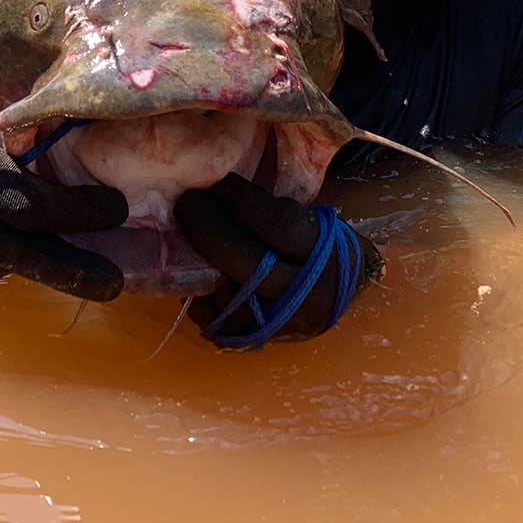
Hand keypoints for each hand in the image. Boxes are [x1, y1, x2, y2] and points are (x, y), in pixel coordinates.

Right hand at [0, 79, 126, 299]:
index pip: (29, 204)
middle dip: (70, 270)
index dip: (76, 212)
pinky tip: (16, 244)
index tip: (118, 211)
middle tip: (112, 284)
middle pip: (16, 251)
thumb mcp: (5, 128)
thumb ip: (41, 156)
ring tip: (70, 253)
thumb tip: (106, 184)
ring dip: (41, 262)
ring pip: (2, 264)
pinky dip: (7, 262)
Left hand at [173, 174, 383, 344]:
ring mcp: (280, 322)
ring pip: (228, 291)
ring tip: (185, 232)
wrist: (337, 295)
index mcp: (329, 256)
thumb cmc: (323, 245)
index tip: (220, 182)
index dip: (244, 202)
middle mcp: (306, 295)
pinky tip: (198, 270)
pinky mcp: (257, 340)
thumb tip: (223, 185)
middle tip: (188, 203)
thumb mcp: (319, 221)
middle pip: (248, 262)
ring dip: (201, 260)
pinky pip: (215, 317)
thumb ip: (280, 209)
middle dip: (210, 229)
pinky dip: (201, 293)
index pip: (281, 226)